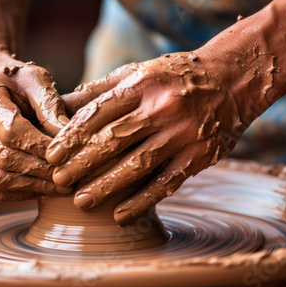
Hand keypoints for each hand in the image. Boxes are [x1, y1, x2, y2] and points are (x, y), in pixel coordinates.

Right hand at [0, 54, 71, 201]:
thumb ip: (50, 104)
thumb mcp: (34, 80)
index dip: (42, 147)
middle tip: (69, 176)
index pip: (12, 131)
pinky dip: (19, 194)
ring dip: (33, 187)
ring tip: (60, 187)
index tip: (67, 155)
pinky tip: (41, 189)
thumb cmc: (14, 84)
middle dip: (42, 171)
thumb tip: (67, 133)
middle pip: (5, 158)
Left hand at [47, 52, 243, 223]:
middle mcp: (161, 107)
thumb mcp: (138, 71)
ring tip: (81, 202)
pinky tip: (120, 215)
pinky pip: (167, 181)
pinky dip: (142, 200)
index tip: (51, 155)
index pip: (98, 112)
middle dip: (82, 163)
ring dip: (106, 186)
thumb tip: (61, 105)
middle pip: (113, 139)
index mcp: (141, 84)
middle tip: (58, 181)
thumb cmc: (175, 75)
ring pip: (137, 164)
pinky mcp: (199, 155)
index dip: (71, 136)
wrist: (234, 77)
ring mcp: (182, 132)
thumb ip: (101, 89)